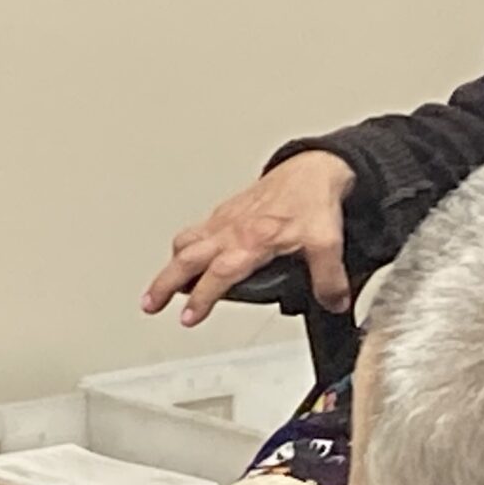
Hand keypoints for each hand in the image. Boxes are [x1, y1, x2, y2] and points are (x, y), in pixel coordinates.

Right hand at [142, 151, 354, 325]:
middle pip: (187, 258)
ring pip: (186, 242)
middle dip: (164, 283)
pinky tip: (186, 255)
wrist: (313, 168)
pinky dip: (184, 246)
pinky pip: (197, 230)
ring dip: (170, 266)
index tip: (188, 316)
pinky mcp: (226, 212)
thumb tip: (333, 303)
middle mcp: (232, 230)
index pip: (219, 273)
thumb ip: (329, 279)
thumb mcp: (328, 243)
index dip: (202, 296)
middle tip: (150, 304)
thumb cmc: (313, 200)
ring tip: (161, 287)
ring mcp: (225, 220)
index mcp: (252, 241)